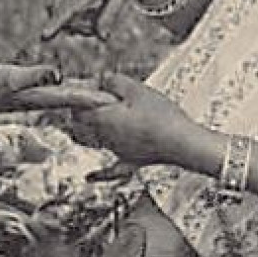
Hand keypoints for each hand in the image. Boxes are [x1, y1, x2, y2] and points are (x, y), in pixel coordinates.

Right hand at [0, 65, 117, 116]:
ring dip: (90, 98)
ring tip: (108, 96)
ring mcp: (41, 97)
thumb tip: (55, 75)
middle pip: (80, 100)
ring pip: (73, 98)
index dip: (96, 98)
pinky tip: (78, 90)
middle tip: (123, 101)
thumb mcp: (13, 77)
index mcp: (45, 95)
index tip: (115, 100)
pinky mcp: (35, 93)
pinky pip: (62, 94)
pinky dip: (75, 92)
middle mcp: (47, 98)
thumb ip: (34, 76)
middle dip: (99, 100)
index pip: (77, 97)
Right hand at [42, 0, 154, 39]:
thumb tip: (102, 38)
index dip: (58, 23)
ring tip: (95, 11)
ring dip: (73, 19)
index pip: (73, 7)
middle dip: (80, 27)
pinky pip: (54, 3)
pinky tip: (84, 6)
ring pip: (58, 10)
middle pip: (66, 15)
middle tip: (100, 27)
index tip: (44, 36)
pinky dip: (65, 10)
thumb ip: (111, 16)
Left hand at [73, 72, 203, 165]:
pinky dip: (98, 174)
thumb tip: (103, 79)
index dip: (79, 96)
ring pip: (92, 143)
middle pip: (79, 126)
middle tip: (85, 103)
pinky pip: (110, 171)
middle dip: (78, 114)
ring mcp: (117, 151)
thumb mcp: (137, 90)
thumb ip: (115, 82)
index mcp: (103, 118)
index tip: (85, 87)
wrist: (180, 143)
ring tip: (85, 125)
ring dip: (86, 133)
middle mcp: (105, 137)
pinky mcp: (131, 161)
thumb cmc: (160, 118)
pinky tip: (89, 177)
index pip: (77, 108)